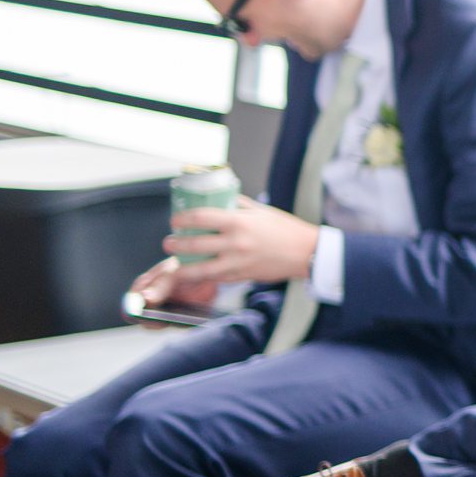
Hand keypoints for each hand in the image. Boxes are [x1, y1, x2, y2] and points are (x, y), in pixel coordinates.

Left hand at [162, 198, 317, 284]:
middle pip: (194, 244)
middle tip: (169, 241)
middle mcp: (235, 243)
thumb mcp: (261, 211)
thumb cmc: (286, 229)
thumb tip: (220, 198)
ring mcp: (238, 262)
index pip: (200, 218)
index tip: (176, 220)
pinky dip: (202, 276)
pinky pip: (216, 278)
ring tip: (175, 262)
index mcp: (239, 222)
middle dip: (176, 243)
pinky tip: (194, 273)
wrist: (307, 252)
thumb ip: (239, 205)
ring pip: (200, 268)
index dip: (182, 219)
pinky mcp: (242, 276)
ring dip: (183, 266)